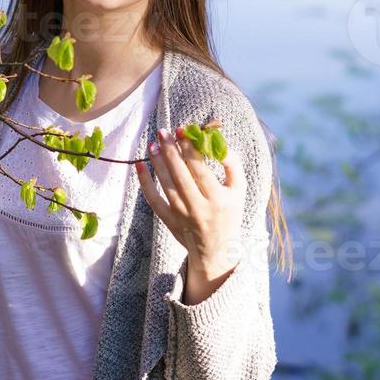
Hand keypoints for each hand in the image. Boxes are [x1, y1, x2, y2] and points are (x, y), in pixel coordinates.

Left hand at [134, 117, 244, 301]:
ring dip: (157, 163)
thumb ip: (232, 164)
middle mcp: (199, 208)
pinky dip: (145, 183)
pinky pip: (154, 200)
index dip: (189, 148)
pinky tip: (139, 166)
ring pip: (166, 185)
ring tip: (153, 144)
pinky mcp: (169, 221)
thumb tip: (216, 141)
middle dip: (170, 151)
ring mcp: (182, 216)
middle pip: (181, 175)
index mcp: (218, 198)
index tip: (181, 130)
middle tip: (162, 132)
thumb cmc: (229, 212)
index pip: (200, 169)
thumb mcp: (239, 189)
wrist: (217, 249)